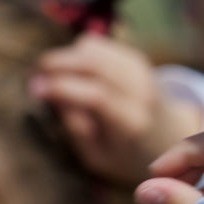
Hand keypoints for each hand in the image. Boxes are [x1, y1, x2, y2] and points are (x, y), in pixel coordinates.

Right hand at [31, 34, 203, 184]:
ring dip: (66, 56)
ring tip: (50, 75)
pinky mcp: (137, 60)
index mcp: (132, 124)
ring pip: (96, 50)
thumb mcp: (98, 157)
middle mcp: (141, 93)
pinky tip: (72, 69)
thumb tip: (55, 95)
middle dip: (58, 64)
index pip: (97, 97)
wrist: (169, 139)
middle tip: (34, 76)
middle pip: (95, 65)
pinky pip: (100, 45)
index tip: (35, 89)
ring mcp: (142, 73)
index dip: (63, 89)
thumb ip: (77, 129)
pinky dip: (78, 51)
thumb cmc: (126, 155)